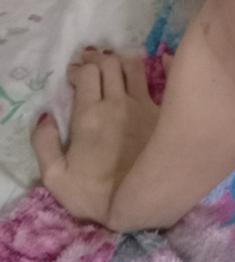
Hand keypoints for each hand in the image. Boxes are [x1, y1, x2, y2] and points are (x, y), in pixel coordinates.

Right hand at [30, 47, 173, 231]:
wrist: (143, 202)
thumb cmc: (95, 194)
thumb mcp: (56, 178)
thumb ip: (45, 145)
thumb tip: (45, 116)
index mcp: (89, 114)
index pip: (86, 73)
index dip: (78, 69)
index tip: (74, 76)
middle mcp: (117, 102)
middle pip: (110, 64)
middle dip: (98, 59)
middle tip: (92, 66)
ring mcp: (143, 104)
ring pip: (134, 66)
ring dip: (123, 61)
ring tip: (117, 67)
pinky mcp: (162, 112)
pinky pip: (162, 78)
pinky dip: (161, 65)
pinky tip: (161, 60)